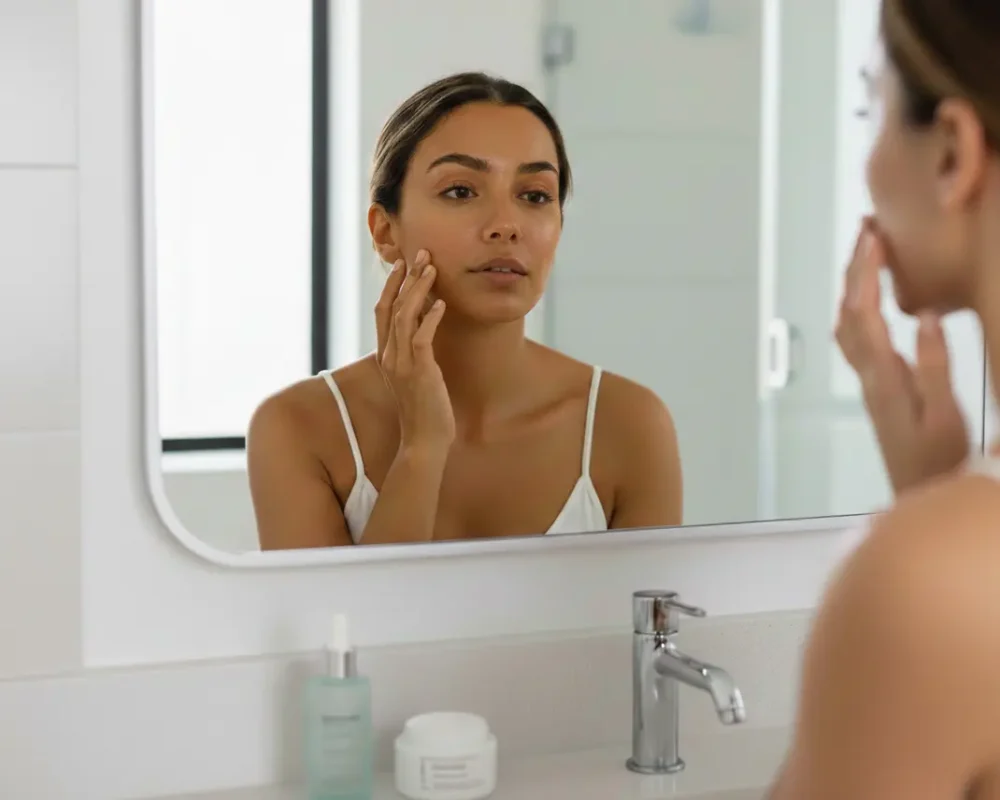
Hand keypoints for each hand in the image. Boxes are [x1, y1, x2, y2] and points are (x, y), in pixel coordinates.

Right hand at [375, 249, 454, 450]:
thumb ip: (416, 347)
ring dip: (418, 290)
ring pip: (404, 317)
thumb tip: (426, 318)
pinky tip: (442, 304)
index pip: (383, 311)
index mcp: (386, 355)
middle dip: (405, 278)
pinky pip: (421, 338)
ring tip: (432, 269)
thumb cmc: (425, 409)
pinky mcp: (418, 373)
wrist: (424, 441)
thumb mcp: (417, 373)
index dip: (392, 285)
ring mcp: (401, 364)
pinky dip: (431, 318)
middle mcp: (389, 356)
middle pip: (390, 307)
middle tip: (421, 254)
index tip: (404, 263)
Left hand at [835, 218, 968, 494]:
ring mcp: (869, 383)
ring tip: (866, 255)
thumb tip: (928, 317)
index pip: (865, 313)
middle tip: (867, 230)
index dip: (866, 272)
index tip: (873, 236)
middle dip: (855, 269)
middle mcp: (868, 376)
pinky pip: (857, 340)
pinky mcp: (877, 390)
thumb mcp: (945, 415)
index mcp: (883, 376)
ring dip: (853, 287)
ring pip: (848, 325)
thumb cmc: (938, 461)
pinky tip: (868, 304)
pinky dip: (858, 310)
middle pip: (849, 312)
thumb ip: (935, 367)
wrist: (921, 499)